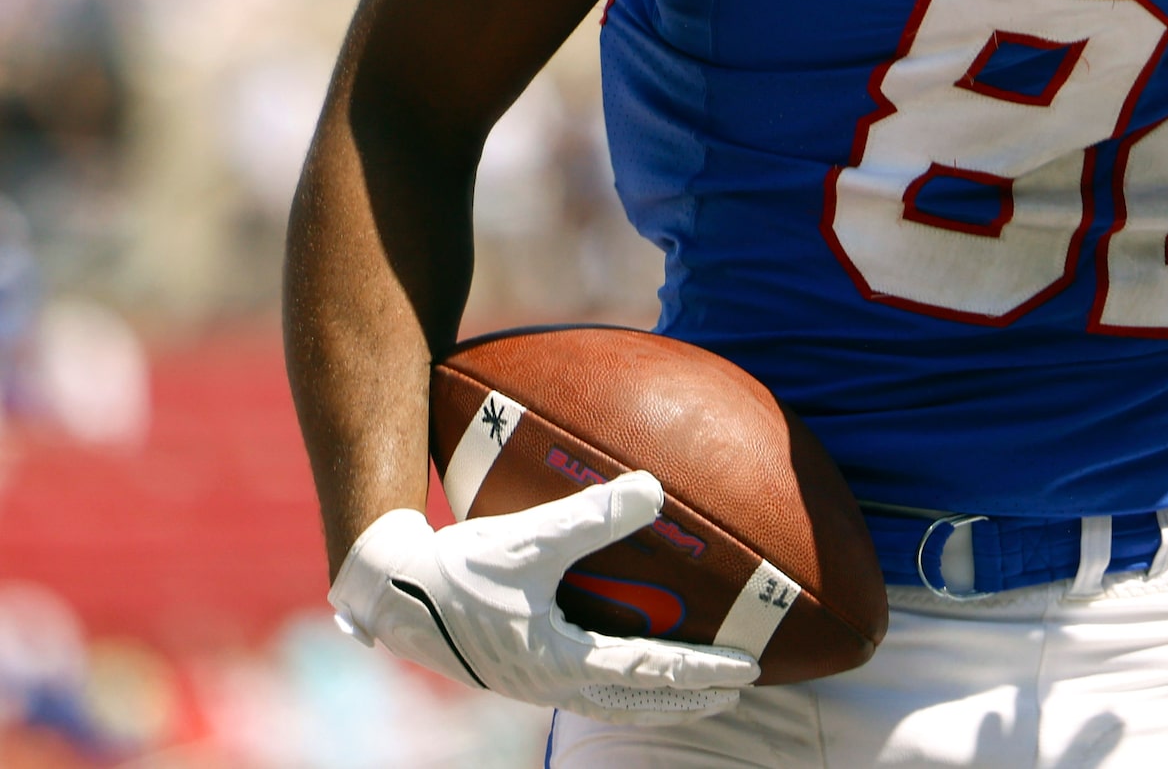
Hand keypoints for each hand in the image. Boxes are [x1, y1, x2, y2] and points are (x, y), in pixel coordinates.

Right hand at [328, 472, 757, 724]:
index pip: (651, 672)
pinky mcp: (520, 671)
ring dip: (659, 698)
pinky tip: (628, 663)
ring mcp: (534, 683)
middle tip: (741, 690)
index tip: (749, 668)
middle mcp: (552, 684)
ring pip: (613, 702)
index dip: (704, 671)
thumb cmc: (460, 567)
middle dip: (692, 698)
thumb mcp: (529, 538)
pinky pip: (587, 687)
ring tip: (698, 691)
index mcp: (561, 663)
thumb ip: (592, 515)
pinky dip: (622, 684)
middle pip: (639, 702)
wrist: (393, 592)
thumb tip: (655, 488)